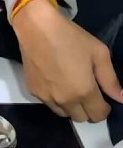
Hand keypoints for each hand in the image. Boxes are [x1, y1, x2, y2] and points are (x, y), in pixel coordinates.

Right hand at [12, 0, 122, 121]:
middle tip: (88, 92)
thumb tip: (121, 98)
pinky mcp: (33, 91)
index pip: (98, 115)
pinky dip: (56, 99)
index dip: (105, 109)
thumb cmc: (71, 38)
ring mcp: (46, 97)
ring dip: (71, 107)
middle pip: (81, 118)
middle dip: (88, 109)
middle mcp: (65, 100)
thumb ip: (110, 80)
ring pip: (63, 114)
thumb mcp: (99, 54)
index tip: (103, 97)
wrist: (37, 29)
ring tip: (71, 89)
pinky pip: (49, 103)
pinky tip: (56, 82)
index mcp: (84, 92)